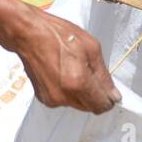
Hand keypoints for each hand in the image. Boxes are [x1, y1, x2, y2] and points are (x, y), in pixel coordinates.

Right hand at [6, 7, 121, 113]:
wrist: (28, 35)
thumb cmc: (59, 35)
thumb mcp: (91, 48)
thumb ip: (103, 76)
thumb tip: (113, 95)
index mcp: (78, 83)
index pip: (101, 106)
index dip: (108, 99)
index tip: (108, 90)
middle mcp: (64, 97)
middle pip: (89, 107)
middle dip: (94, 94)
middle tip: (89, 72)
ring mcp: (52, 99)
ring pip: (77, 104)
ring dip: (81, 92)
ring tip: (73, 69)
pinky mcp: (43, 98)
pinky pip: (64, 100)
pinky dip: (67, 91)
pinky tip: (62, 73)